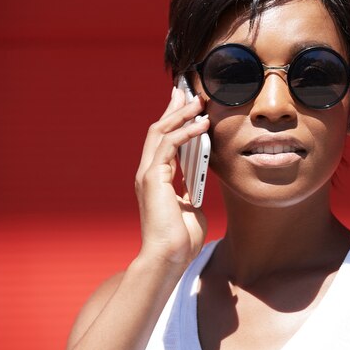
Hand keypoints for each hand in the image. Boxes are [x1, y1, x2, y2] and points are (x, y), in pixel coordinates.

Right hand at [134, 87, 209, 269]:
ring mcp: (148, 174)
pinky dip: (185, 132)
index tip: (185, 103)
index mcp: (156, 178)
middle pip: (158, 129)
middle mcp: (148, 172)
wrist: (169, 259)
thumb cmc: (181, 239)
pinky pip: (168, 146)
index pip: (163, 140)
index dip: (173, 119)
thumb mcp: (190, 206)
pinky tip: (201, 124)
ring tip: (199, 101)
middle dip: (174, 108)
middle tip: (188, 90)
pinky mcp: (153, 179)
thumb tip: (201, 180)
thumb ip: (191, 189)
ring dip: (181, 114)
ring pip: (161, 133)